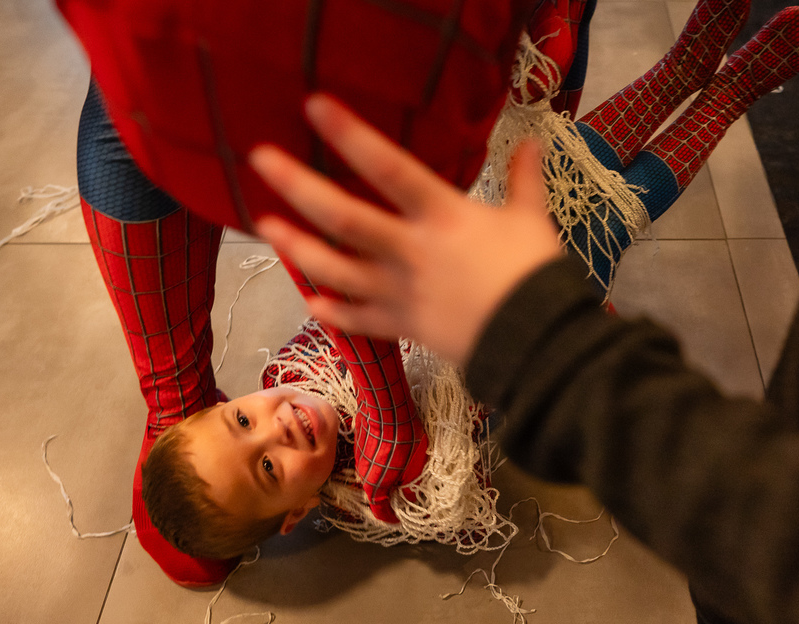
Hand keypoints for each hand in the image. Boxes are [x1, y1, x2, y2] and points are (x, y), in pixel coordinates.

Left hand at [249, 95, 563, 366]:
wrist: (539, 342)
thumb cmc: (535, 276)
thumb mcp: (532, 219)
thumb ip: (523, 179)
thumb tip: (533, 141)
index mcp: (443, 216)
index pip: (389, 167)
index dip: (350, 135)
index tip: (314, 107)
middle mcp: (411, 252)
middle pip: (344, 217)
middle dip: (298, 186)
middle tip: (259, 160)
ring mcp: (401, 292)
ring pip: (337, 270)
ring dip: (297, 248)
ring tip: (267, 226)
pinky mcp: (404, 326)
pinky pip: (360, 321)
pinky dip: (333, 313)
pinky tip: (311, 301)